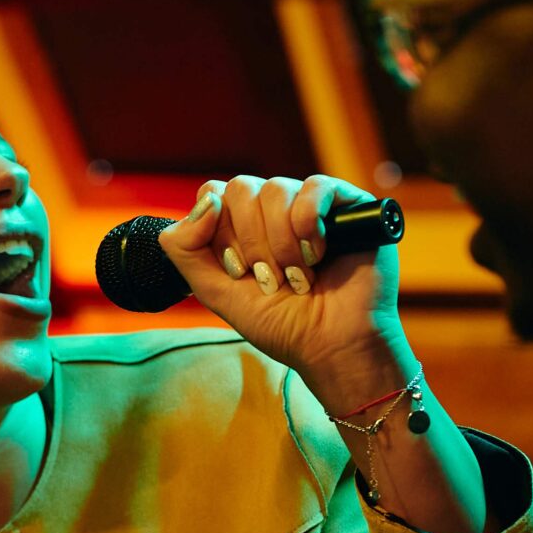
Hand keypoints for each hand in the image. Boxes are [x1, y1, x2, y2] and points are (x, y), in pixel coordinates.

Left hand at [155, 174, 405, 385]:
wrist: (331, 346)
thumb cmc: (279, 323)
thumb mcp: (215, 290)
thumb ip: (185, 247)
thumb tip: (205, 200)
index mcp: (243, 225)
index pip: (213, 194)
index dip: (218, 232)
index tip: (237, 271)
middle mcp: (275, 209)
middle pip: (241, 188)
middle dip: (250, 242)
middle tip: (270, 280)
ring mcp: (311, 205)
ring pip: (275, 189)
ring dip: (280, 243)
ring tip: (297, 278)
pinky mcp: (347, 205)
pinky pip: (315, 186)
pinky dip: (307, 222)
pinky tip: (318, 254)